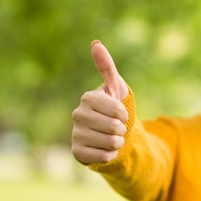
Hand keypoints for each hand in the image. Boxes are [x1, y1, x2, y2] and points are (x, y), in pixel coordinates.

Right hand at [71, 41, 128, 163]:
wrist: (108, 133)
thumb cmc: (113, 108)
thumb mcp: (115, 87)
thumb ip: (107, 67)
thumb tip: (95, 43)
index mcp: (87, 98)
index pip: (117, 109)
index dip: (124, 114)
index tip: (120, 112)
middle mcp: (77, 115)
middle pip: (114, 127)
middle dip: (122, 129)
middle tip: (116, 127)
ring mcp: (75, 134)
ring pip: (110, 143)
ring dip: (118, 142)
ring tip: (112, 137)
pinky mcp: (77, 152)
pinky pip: (104, 157)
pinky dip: (111, 154)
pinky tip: (105, 148)